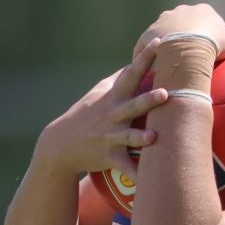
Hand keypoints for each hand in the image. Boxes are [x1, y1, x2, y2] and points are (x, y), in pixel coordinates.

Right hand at [34, 62, 167, 180]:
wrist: (59, 146)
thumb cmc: (83, 116)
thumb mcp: (98, 94)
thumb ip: (118, 79)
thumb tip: (135, 63)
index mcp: (113, 98)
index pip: (131, 74)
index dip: (145, 58)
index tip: (159, 43)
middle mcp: (113, 115)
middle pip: (133, 105)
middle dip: (148, 99)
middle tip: (164, 93)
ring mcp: (110, 137)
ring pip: (129, 136)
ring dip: (140, 137)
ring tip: (153, 137)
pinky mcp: (109, 157)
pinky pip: (124, 167)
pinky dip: (134, 174)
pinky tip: (147, 181)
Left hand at [131, 4, 224, 69]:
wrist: (189, 43)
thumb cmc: (214, 42)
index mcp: (202, 11)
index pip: (203, 19)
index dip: (204, 31)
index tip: (204, 44)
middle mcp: (181, 11)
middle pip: (182, 23)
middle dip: (183, 34)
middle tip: (185, 52)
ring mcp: (163, 20)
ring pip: (164, 32)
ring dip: (164, 42)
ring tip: (165, 60)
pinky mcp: (150, 33)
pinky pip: (147, 45)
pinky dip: (148, 54)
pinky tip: (149, 66)